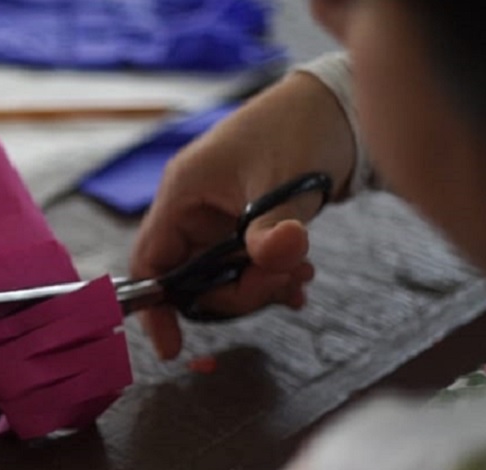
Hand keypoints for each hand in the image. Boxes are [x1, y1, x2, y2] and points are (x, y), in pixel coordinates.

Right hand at [130, 72, 356, 359]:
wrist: (336, 106)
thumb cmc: (297, 128)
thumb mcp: (283, 182)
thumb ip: (274, 229)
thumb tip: (281, 257)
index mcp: (182, 195)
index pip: (150, 263)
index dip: (155, 308)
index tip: (173, 348)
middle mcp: (193, 211)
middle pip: (193, 281)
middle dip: (236, 294)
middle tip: (280, 283)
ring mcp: (218, 220)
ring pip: (223, 280)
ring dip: (259, 287)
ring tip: (300, 273)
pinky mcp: (244, 226)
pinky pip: (246, 269)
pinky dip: (271, 280)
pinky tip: (299, 278)